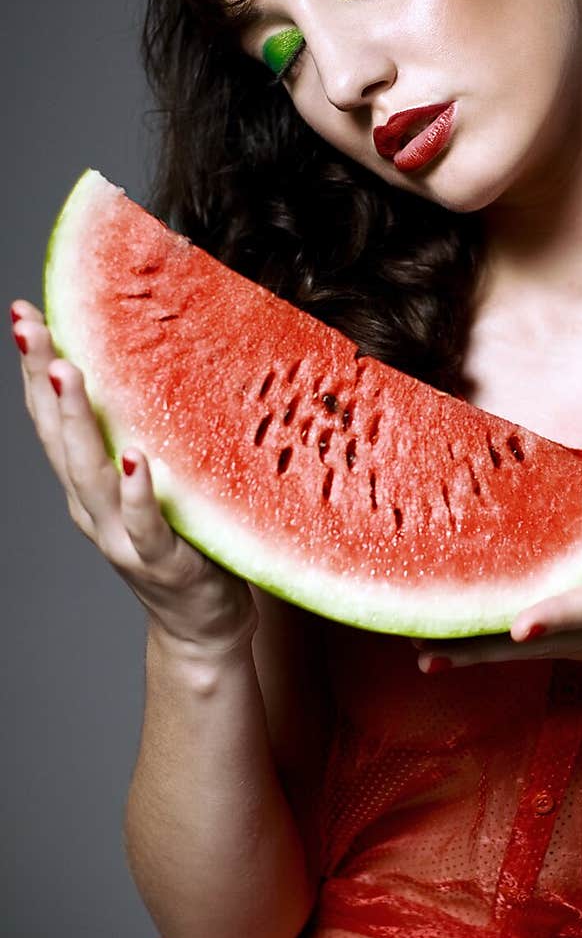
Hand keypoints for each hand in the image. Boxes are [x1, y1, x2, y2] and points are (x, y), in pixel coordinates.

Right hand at [11, 299, 256, 650]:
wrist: (202, 625)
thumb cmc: (182, 540)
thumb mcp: (156, 476)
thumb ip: (143, 431)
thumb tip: (147, 355)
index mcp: (86, 484)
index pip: (52, 417)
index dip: (34, 367)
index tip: (23, 311)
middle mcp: (92, 508)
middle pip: (58, 438)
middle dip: (42, 380)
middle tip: (32, 327)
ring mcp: (122, 537)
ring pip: (89, 476)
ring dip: (76, 424)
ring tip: (68, 374)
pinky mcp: (163, 563)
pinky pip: (145, 525)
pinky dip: (137, 492)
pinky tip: (135, 459)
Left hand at [416, 477, 581, 717]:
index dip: (562, 611)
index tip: (519, 623)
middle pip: (546, 635)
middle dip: (485, 641)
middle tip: (421, 644)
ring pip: (538, 650)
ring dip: (482, 650)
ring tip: (422, 651)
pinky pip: (548, 650)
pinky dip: (503, 649)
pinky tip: (464, 645)